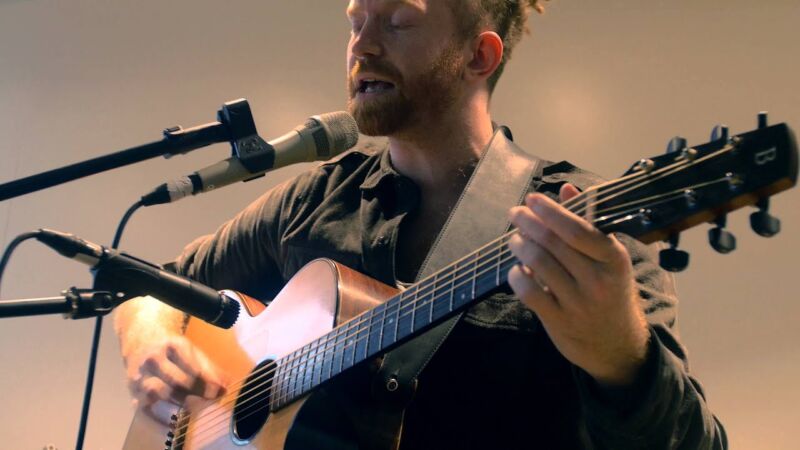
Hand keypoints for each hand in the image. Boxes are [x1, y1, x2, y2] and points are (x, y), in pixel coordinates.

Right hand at [125, 335, 225, 414]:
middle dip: (195, 392)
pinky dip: (159, 420)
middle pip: (175, 379)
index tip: (219, 390)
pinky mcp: (134, 393)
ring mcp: (141, 377)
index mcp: (171, 345)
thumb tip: (225, 385)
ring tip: (194, 411)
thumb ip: (208, 367)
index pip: (190, 364)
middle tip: (210, 400)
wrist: (141, 340)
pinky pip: (145, 409)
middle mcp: (153, 360)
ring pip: (159, 392)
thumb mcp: (190, 349)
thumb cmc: (172, 349)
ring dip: (178, 403)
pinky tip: (174, 426)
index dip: (206, 380)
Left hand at [506, 183, 649, 386]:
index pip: (577, 229)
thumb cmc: (611, 292)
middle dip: (528, 223)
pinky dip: (517, 276)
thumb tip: (566, 189)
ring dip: (520, 245)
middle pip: (553, 243)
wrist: (618, 345)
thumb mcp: (609, 259)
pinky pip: (529, 292)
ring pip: (538, 264)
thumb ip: (588, 223)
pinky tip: (516, 269)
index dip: (551, 211)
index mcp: (613, 259)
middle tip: (515, 214)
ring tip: (514, 239)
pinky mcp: (559, 321)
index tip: (532, 198)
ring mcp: (578, 303)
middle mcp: (598, 280)